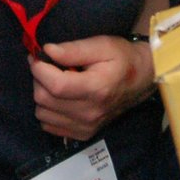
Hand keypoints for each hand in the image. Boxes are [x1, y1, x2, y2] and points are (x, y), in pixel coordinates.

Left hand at [30, 35, 153, 140]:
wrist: (141, 80)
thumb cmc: (121, 58)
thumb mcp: (102, 45)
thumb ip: (74, 49)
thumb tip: (47, 51)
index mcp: (96, 89)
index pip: (55, 85)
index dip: (39, 69)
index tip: (38, 56)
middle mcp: (89, 113)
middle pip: (44, 99)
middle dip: (39, 79)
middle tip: (47, 66)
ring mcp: (86, 126)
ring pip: (42, 113)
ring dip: (42, 94)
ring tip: (55, 81)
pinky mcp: (83, 134)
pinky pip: (49, 125)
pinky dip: (48, 110)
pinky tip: (60, 98)